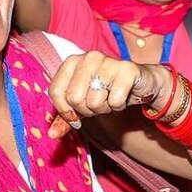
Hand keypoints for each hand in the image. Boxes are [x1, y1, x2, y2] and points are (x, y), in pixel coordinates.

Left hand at [46, 51, 167, 138]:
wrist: (139, 82)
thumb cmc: (106, 90)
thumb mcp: (82, 102)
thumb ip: (66, 117)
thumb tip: (52, 134)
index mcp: (72, 61)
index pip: (56, 92)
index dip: (65, 110)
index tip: (76, 115)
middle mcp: (88, 57)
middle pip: (74, 98)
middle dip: (87, 109)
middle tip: (97, 103)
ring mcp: (108, 61)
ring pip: (94, 101)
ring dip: (104, 108)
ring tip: (110, 98)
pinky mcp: (127, 69)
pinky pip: (114, 101)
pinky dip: (118, 106)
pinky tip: (122, 96)